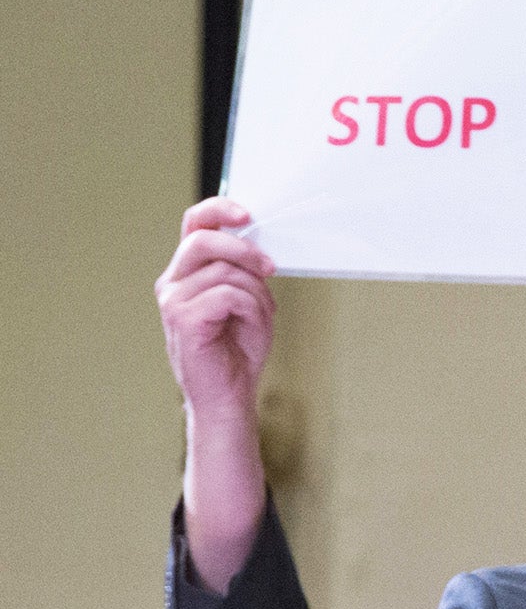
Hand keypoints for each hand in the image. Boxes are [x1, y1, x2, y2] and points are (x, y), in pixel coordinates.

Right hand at [155, 197, 275, 420]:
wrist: (228, 398)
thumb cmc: (237, 353)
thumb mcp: (248, 302)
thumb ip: (245, 272)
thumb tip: (257, 247)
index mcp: (186, 274)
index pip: (194, 224)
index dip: (218, 210)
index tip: (247, 213)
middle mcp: (173, 283)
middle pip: (203, 238)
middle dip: (243, 248)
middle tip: (270, 267)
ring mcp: (173, 300)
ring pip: (223, 270)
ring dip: (254, 293)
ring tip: (259, 317)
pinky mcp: (183, 318)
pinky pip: (227, 295)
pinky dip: (250, 308)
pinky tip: (248, 327)